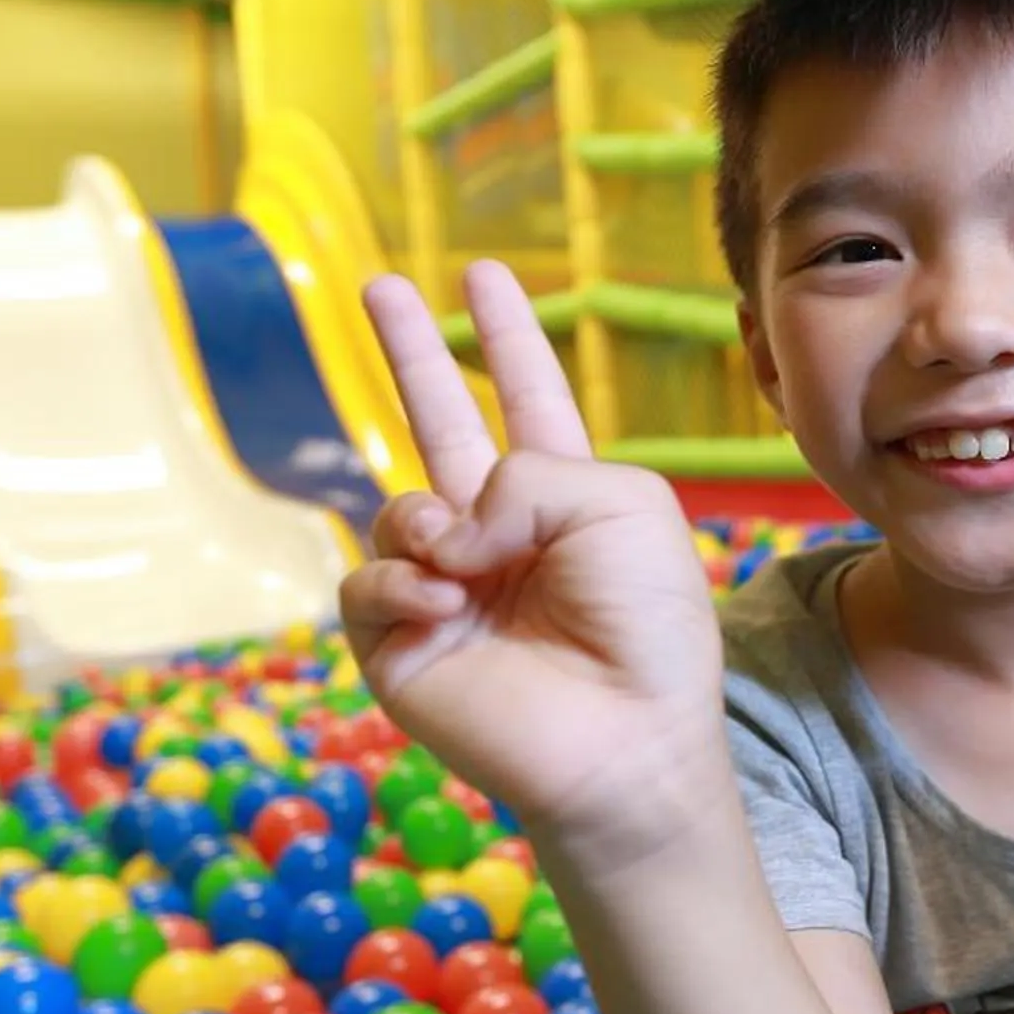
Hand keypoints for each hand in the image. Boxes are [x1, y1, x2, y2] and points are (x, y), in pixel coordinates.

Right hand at [341, 262, 725, 857]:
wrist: (624, 739)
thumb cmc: (647, 627)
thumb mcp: (619, 506)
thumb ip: (527, 471)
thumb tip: (448, 528)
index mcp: (560, 495)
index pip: (527, 396)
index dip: (507, 336)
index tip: (484, 274)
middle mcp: (496, 533)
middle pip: (438, 421)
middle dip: (410, 350)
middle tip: (378, 283)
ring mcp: (443, 587)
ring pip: (397, 508)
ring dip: (429, 524)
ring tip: (467, 571)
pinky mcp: (399, 644)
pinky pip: (365, 581)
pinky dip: (401, 584)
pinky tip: (443, 605)